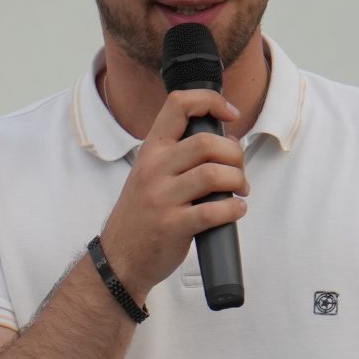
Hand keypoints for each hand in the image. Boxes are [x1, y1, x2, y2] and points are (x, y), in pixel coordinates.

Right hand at [96, 89, 246, 299]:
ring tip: (239, 191)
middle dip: (235, 155)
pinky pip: (214, 211)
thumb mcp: (150, 173)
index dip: (211, 102)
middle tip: (238, 170)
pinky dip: (233, 209)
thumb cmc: (142, 214)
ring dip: (238, 180)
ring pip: (214, 174)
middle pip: (207, 142)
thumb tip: (228, 142)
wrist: (119, 257)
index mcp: (151, 150)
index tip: (230, 114)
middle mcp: (154, 169)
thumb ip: (181, 155)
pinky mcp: (173, 225)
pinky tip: (235, 210)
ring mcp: (162, 197)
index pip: (179, 105)